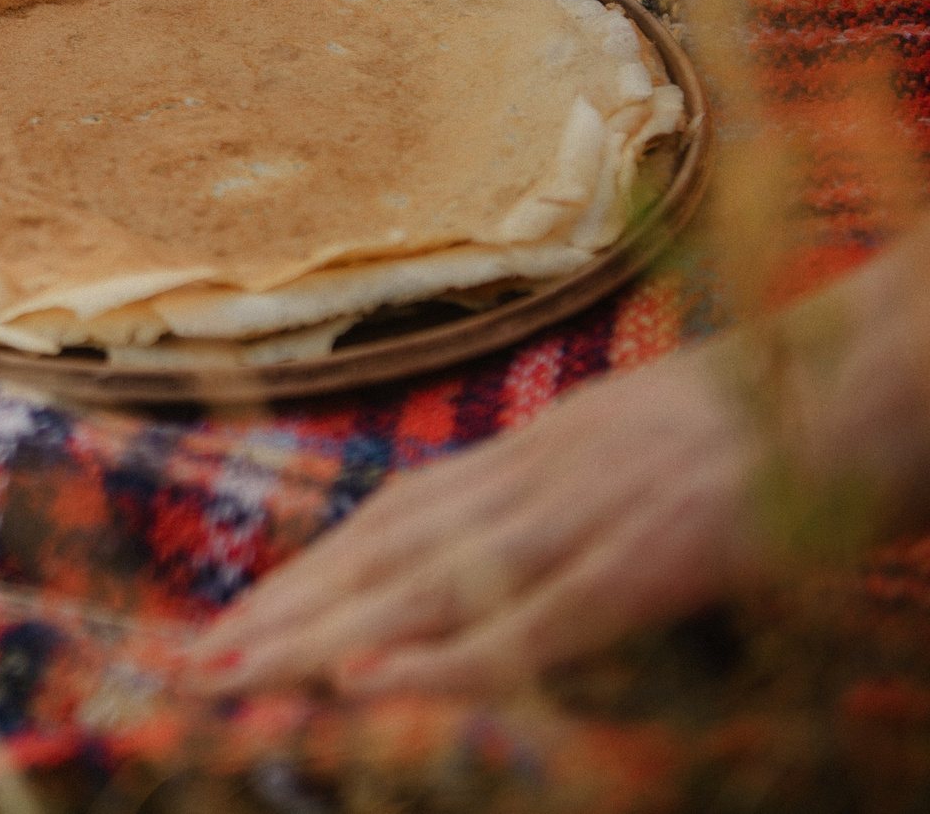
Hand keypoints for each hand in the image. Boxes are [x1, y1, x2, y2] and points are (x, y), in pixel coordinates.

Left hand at [190, 342, 761, 697]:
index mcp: (545, 448)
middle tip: (188, 666)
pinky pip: (536, 616)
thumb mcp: (659, 448)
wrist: (887, 367)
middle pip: (385, 548)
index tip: (234, 618)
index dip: (314, 571)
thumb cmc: (789, 416)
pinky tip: (372, 681)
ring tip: (232, 677)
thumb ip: (585, 495)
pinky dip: (449, 651)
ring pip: (429, 582)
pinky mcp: (657, 552)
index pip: (397, 516)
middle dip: (285, 611)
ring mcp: (596, 507)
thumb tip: (529, 543)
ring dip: (323, 635)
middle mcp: (545, 469)